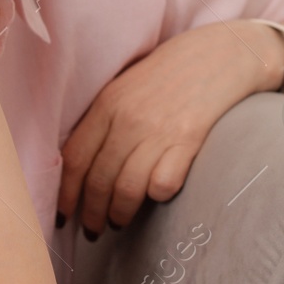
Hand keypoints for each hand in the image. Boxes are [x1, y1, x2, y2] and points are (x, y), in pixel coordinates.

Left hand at [57, 19, 283, 236]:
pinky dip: (156, 197)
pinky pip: (163, 185)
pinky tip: (156, 197)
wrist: (221, 53)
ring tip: (118, 222)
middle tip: (92, 230)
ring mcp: (159, 130)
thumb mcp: (127, 86)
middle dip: (91, 214)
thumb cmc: (171, 72)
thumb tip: (79, 165)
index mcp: (107, 103)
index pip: (74, 158)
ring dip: (119, 214)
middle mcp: (128, 118)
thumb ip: (104, 119)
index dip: (65, 193)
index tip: (62, 214)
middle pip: (98, 180)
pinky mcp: (189, 140)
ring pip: (127, 189)